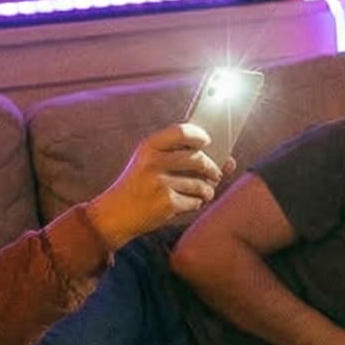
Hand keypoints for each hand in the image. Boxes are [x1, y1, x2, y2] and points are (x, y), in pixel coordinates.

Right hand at [85, 124, 225, 249]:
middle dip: (212, 169)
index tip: (208, 141)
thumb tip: (229, 160)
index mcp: (148, 147)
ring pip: (200, 184)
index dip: (200, 135)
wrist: (115, 214)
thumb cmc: (139, 186)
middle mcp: (153, 162)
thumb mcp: (150, 164)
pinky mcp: (166, 202)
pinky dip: (196, 204)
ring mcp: (159, 182)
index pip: (181, 131)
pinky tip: (187, 204)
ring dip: (207, 191)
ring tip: (203, 193)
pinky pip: (195, 201)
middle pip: (198, 159)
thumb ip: (182, 157)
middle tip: (215, 175)